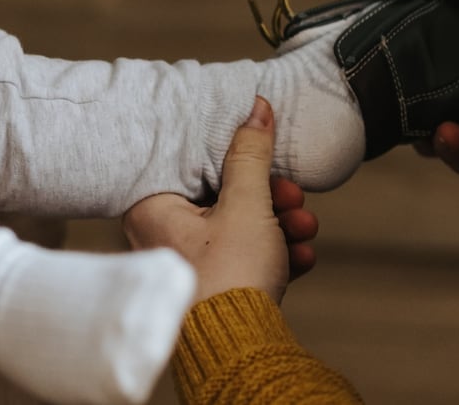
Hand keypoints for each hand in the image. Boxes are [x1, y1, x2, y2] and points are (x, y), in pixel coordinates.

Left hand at [122, 98, 319, 303]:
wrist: (240, 350)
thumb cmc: (229, 278)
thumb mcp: (246, 204)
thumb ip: (251, 154)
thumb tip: (256, 109)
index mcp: (153, 210)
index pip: (195, 165)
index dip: (237, 159)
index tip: (268, 158)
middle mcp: (162, 237)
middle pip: (222, 198)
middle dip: (270, 199)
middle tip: (293, 199)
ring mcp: (187, 267)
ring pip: (239, 230)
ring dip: (279, 227)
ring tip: (305, 230)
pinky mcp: (212, 291)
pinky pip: (244, 261)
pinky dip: (273, 256)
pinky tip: (300, 258)